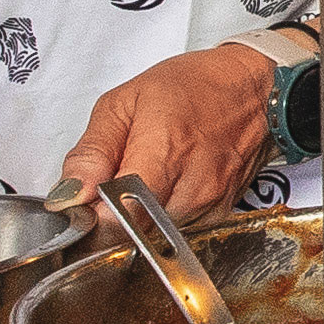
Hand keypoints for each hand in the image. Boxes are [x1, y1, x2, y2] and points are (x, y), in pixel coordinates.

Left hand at [57, 43, 284, 222]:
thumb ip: (92, 151)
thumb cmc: (196, 86)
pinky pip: (176, 232)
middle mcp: (191, 186)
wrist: (256, 90)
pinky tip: (164, 189)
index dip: (89, 219)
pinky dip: (162, 218)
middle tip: (108, 188)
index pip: (115, 220)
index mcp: (163, 153)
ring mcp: (209, 205)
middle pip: (132, 233)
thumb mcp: (126, 101)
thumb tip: (67, 195)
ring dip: (137, 218)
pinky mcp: (219, 215)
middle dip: (110, 218)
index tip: (80, 205)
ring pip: (153, 237)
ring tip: (140, 183)